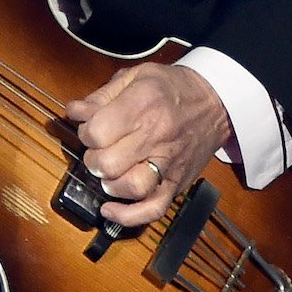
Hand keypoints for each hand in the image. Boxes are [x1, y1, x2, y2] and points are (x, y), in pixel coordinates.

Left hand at [67, 63, 232, 228]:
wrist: (216, 102)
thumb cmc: (173, 88)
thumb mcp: (136, 75)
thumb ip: (102, 95)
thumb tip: (75, 112)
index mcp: (143, 105)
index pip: (98, 132)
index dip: (85, 132)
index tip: (89, 128)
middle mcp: (157, 136)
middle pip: (108, 162)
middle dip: (93, 158)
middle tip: (98, 150)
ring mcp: (169, 163)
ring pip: (130, 187)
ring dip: (109, 182)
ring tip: (108, 171)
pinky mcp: (177, 183)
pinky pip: (153, 209)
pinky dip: (129, 216)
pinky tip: (110, 209)